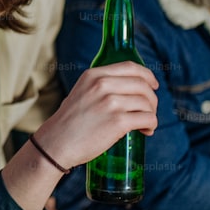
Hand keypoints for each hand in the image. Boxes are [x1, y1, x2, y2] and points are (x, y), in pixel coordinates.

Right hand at [32, 61, 158, 169]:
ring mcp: (111, 103)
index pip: (130, 67)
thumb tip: (128, 90)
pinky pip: (148, 118)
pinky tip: (145, 130)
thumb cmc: (69, 122)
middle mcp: (103, 85)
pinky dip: (151, 125)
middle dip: (151, 99)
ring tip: (145, 124)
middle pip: (142, 85)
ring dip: (151, 114)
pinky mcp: (118, 121)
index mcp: (94, 75)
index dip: (147, 75)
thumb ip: (100, 87)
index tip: (153, 85)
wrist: (56, 143)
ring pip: (147, 102)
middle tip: (149, 111)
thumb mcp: (81, 92)